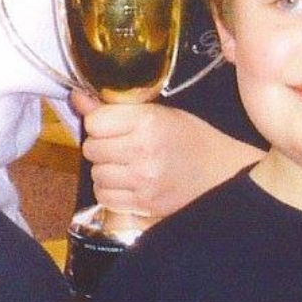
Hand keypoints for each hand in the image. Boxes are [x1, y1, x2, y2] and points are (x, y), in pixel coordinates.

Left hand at [74, 91, 263, 218]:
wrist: (224, 175)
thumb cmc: (189, 138)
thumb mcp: (157, 113)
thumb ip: (114, 108)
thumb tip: (77, 97)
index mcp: (147, 121)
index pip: (93, 122)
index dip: (100, 123)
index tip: (113, 126)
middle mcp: (143, 150)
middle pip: (91, 149)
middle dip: (101, 147)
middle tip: (121, 146)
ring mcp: (143, 180)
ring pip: (96, 174)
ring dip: (105, 170)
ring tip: (126, 165)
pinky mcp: (145, 204)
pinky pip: (104, 197)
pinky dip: (111, 191)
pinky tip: (128, 183)